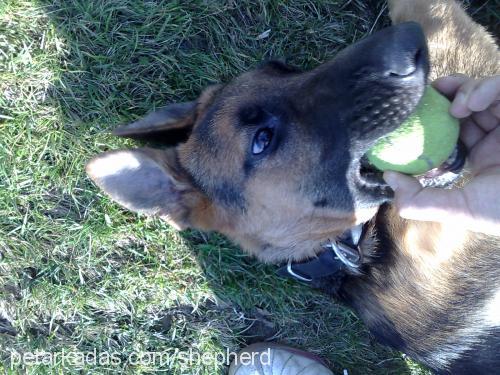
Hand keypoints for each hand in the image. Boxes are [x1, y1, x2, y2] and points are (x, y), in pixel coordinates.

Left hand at [383, 75, 499, 235]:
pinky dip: (486, 88)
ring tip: (456, 107)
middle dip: (441, 98)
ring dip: (462, 91)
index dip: (428, 123)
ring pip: (480, 91)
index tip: (407, 121)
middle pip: (461, 105)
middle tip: (424, 99)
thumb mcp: (460, 209)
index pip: (448, 131)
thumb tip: (388, 178)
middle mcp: (494, 135)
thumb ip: (421, 200)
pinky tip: (471, 103)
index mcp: (478, 156)